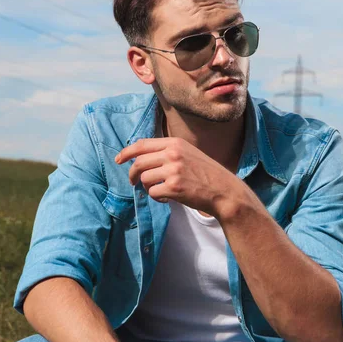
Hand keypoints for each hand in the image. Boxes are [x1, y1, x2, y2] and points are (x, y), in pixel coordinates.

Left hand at [115, 137, 242, 216]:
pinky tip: (167, 198)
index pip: (142, 144)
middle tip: (133, 181)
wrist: (224, 190)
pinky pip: (153, 193)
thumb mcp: (188, 153)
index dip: (127, 152)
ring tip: (159, 190)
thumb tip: (140, 158)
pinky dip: (157, 198)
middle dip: (132, 174)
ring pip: (144, 179)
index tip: (119, 159)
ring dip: (148, 187)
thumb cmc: (205, 173)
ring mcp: (173, 170)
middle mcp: (173, 154)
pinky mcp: (174, 187)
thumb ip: (167, 152)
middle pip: (139, 162)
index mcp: (175, 143)